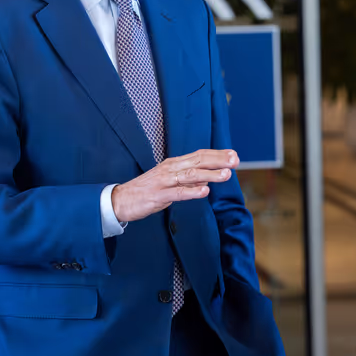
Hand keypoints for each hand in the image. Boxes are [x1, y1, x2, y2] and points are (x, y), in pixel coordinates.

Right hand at [111, 149, 239, 222]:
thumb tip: (208, 179)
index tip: (234, 154)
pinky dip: (193, 191)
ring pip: (191, 175)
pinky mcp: (158, 195)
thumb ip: (189, 179)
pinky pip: (178, 192)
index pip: (199, 155)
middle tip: (235, 160)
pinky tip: (205, 191)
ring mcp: (164, 181)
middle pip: (198, 161)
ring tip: (226, 174)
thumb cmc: (147, 191)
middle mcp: (170, 169)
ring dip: (210, 174)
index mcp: (174, 164)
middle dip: (218, 160)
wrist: (120, 200)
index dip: (217, 154)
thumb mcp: (170, 182)